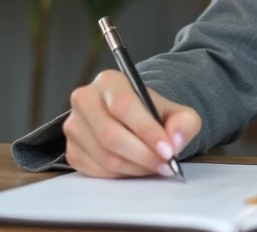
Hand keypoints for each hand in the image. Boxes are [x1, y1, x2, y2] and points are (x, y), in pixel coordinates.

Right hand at [63, 70, 201, 178]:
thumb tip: (175, 140)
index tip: (167, 150)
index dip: (147, 131)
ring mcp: (74, 126)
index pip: (124, 106)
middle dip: (142, 155)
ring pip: (104, 156)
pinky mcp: (72, 150)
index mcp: (109, 81)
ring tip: (154, 166)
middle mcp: (85, 99)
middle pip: (110, 134)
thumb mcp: (176, 111)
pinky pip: (96, 170)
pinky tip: (136, 168)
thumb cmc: (151, 113)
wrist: (133, 120)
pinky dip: (121, 175)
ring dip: (134, 167)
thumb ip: (184, 121)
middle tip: (164, 164)